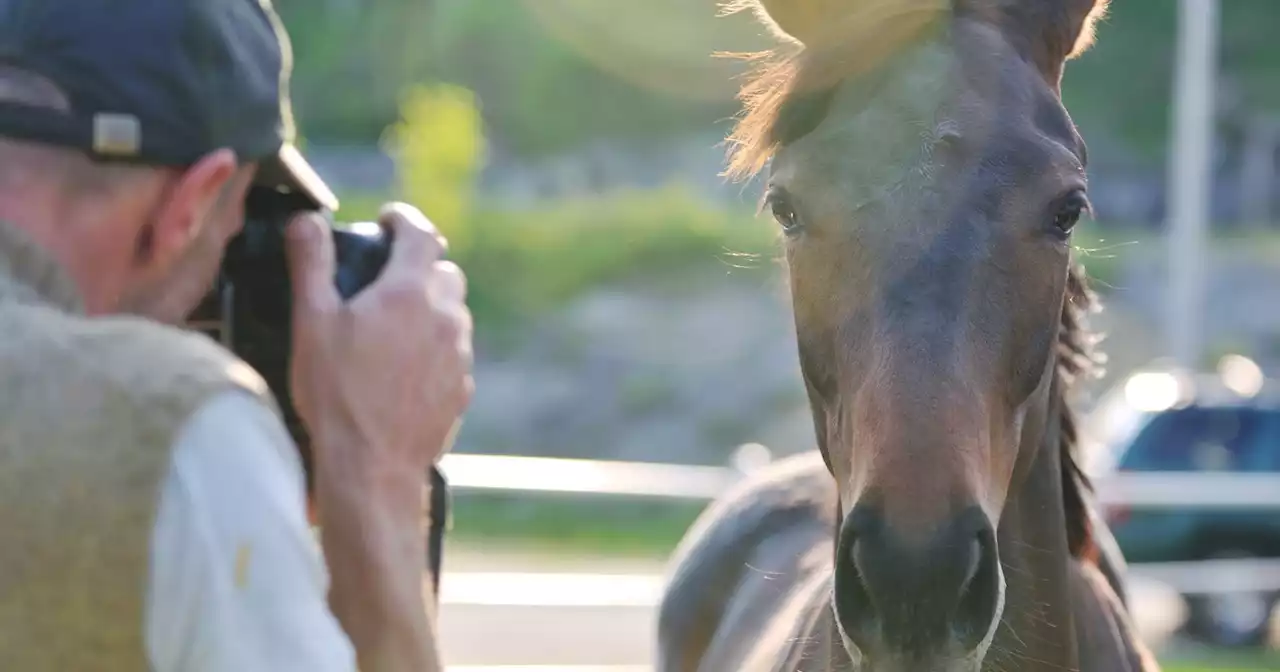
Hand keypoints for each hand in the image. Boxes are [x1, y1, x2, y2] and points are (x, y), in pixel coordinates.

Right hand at [284, 202, 468, 671]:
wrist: (372, 467)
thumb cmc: (336, 394)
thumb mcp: (312, 323)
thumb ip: (311, 264)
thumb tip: (306, 219)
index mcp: (409, 292)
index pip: (421, 233)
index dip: (404, 220)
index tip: (388, 220)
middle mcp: (446, 317)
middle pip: (444, 272)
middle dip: (419, 266)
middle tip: (386, 278)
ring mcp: (459, 354)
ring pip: (454, 313)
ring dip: (429, 309)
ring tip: (391, 326)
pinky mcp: (462, 387)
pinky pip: (454, 352)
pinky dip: (435, 347)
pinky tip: (403, 367)